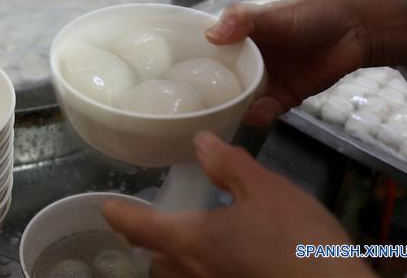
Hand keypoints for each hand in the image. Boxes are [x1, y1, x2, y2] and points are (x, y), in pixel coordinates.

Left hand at [103, 132, 374, 277]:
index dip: (120, 215)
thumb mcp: (266, 190)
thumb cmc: (298, 240)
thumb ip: (229, 166)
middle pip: (157, 261)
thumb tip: (200, 142)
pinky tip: (232, 262)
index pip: (139, 227)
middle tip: (164, 224)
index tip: (108, 208)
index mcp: (192, 241)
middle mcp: (193, 274)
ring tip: (197, 244)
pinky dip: (207, 272)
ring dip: (179, 262)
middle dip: (155, 245)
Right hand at [205, 0, 406, 125]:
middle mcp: (246, 60)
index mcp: (238, 36)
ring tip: (216, 117)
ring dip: (231, 107)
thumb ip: (243, 21)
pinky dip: (259, 114)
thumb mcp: (273, 14)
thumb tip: (211, 36)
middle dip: (205, 92)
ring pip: (240, 98)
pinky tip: (254, 114)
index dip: (188, 60)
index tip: (167, 74)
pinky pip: (266, 110)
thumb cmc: (310, 15)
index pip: (207, 49)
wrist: (355, 31)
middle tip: (186, 106)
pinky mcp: (284, 97)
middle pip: (219, 79)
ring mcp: (265, 80)